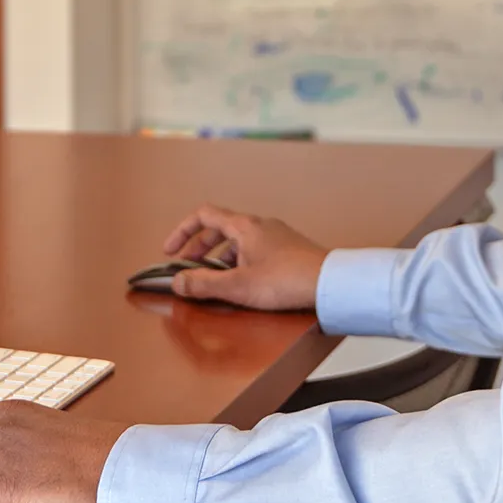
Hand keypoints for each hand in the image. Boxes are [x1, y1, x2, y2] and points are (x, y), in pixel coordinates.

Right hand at [161, 203, 329, 309]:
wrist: (331, 284)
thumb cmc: (287, 281)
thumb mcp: (238, 286)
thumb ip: (204, 284)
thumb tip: (177, 283)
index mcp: (244, 226)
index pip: (203, 215)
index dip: (182, 231)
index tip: (170, 251)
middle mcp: (260, 224)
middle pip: (220, 228)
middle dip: (199, 248)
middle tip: (189, 268)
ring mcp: (277, 235)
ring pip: (239, 240)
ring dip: (220, 257)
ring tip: (213, 278)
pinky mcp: (289, 249)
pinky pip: (255, 248)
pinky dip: (240, 261)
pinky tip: (243, 282)